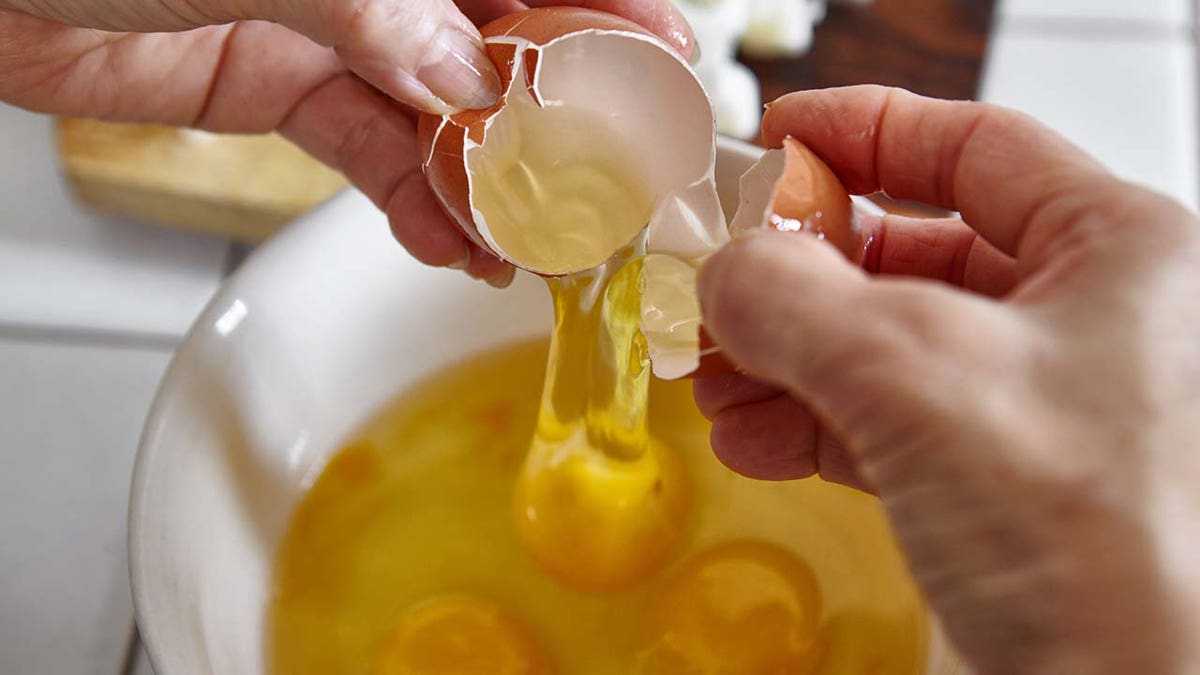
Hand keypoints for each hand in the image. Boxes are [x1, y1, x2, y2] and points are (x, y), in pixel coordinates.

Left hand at [0, 0, 692, 285]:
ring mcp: (328, 22)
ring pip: (437, 107)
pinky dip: (411, 199)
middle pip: (495, 36)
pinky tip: (454, 241)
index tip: (661, 62)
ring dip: (489, 180)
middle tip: (611, 180)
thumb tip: (459, 77)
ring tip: (534, 242)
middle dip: (559, 111)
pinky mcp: (279, 83)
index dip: (601, 9)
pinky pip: (367, 147)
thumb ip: (368, 12)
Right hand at [696, 85, 1199, 672]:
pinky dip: (815, 424)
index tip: (780, 138)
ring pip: (894, 347)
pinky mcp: (1006, 485)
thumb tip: (726, 268)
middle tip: (721, 282)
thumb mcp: (916, 378)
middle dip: (802, 276)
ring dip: (791, 360)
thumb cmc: (1103, 544)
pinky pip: (894, 424)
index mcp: (1118, 253)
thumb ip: (797, 300)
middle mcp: (1090, 321)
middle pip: (917, 255)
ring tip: (716, 378)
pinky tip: (754, 436)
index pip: (974, 149)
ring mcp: (1045, 407)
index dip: (864, 132)